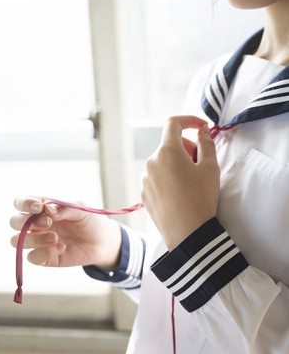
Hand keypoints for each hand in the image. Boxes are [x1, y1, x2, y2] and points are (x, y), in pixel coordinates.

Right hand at [10, 197, 121, 268]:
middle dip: (28, 222)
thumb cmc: (90, 220)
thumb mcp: (81, 209)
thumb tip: (47, 209)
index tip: (39, 207)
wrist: (102, 241)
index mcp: (42, 208)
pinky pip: (31, 257)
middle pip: (14, 222)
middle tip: (49, 222)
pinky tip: (62, 247)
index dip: (24, 204)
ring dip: (34, 239)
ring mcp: (38, 241)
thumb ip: (64, 207)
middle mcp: (36, 224)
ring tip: (56, 237)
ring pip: (17, 241)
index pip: (21, 202)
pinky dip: (44, 253)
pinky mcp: (44, 257)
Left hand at [141, 116, 219, 249]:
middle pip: (169, 144)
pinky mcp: (143, 193)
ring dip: (176, 164)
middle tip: (200, 164)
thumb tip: (202, 130)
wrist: (187, 233)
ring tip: (190, 183)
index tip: (201, 127)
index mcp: (167, 151)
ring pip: (162, 161)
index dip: (189, 120)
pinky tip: (179, 194)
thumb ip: (206, 142)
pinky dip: (168, 178)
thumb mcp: (210, 168)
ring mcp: (145, 178)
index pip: (173, 123)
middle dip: (186, 148)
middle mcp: (151, 162)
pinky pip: (156, 177)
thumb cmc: (201, 198)